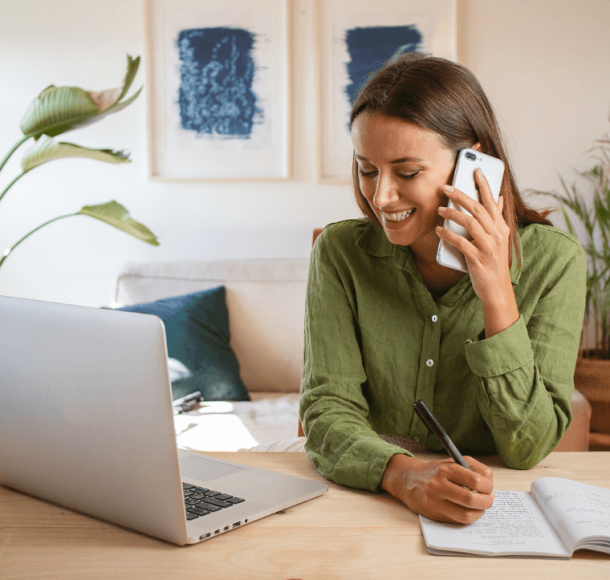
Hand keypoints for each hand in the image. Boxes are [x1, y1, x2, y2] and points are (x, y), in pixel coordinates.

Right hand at [381, 454, 493, 523]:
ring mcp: (434, 501)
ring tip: (480, 508)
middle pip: (471, 499)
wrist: (409, 480)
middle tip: (489, 500)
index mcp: (445, 469)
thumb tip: (490, 485)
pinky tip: (468, 511)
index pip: (475, 481)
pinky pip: (457, 520)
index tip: (489, 488)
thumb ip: (474, 468)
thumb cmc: (436, 471)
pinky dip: (468, 517)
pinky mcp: (433, 514)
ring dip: (479, 513)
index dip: (488, 487)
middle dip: (486, 502)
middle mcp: (438, 485)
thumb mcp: (453, 462)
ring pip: (465, 515)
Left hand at [436, 169, 518, 336]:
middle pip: (477, 208)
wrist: (496, 289)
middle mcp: (497, 234)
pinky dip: (448, 235)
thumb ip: (496, 219)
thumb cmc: (493, 262)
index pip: (492, 201)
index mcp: (501, 227)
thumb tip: (499, 199)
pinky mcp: (477, 258)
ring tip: (439, 210)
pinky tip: (439, 230)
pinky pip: (461, 242)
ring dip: (452, 214)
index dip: (483, 184)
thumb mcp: (498, 239)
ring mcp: (488, 246)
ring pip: (469, 223)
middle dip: (460, 195)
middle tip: (445, 187)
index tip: (474, 170)